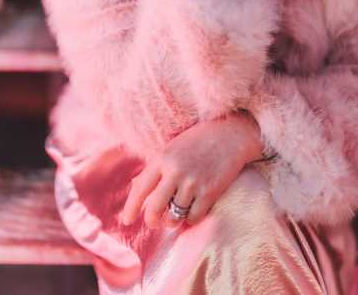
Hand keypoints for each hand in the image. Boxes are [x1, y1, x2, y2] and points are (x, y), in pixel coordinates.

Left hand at [120, 112, 263, 228]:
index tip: (126, 220)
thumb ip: (157, 168)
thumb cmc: (198, 141)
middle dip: (151, 220)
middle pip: (154, 208)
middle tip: (153, 222)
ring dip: (172, 221)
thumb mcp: (172, 148)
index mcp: (162, 158)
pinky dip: (191, 219)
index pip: (140, 188)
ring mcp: (193, 183)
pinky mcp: (210, 192)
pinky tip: (192, 211)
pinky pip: (194, 217)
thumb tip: (137, 188)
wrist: (231, 135)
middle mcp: (175, 171)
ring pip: (174, 216)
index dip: (131, 207)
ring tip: (174, 217)